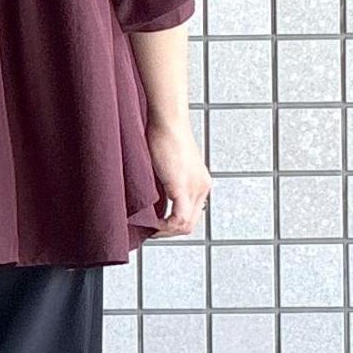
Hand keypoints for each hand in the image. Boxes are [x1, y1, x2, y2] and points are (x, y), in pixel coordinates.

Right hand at [144, 116, 211, 237]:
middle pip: (190, 224)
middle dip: (169, 231)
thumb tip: (154, 199)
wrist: (167, 120)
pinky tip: (151, 221)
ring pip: (186, 224)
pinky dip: (165, 225)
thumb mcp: (169, 164)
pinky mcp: (182, 186)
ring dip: (166, 230)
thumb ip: (167, 182)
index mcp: (201, 183)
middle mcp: (202, 187)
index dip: (174, 226)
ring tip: (149, 226)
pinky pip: (178, 218)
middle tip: (151, 230)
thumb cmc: (164, 135)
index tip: (156, 223)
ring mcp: (195, 187)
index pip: (192, 215)